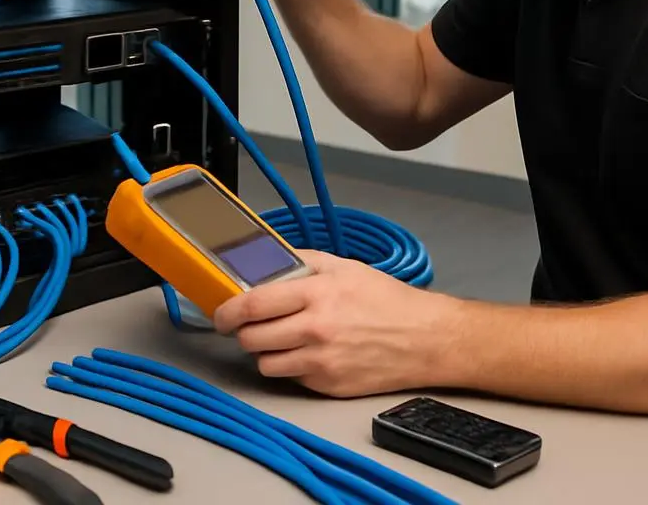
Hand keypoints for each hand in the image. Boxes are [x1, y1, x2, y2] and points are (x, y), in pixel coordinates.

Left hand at [211, 250, 457, 396]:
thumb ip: (303, 262)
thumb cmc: (388, 301)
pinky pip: (291, 379)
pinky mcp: (328, 386)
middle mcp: (316, 330)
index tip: (222, 313)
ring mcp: (321, 363)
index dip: (228, 311)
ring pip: (265, 364)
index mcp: (317, 294)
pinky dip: (291, 368)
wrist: (426, 339)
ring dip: (265, 353)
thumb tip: (267, 260)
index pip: (254, 305)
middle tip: (250, 325)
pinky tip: (307, 354)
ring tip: (281, 339)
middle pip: (252, 338)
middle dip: (244, 332)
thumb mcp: (345, 267)